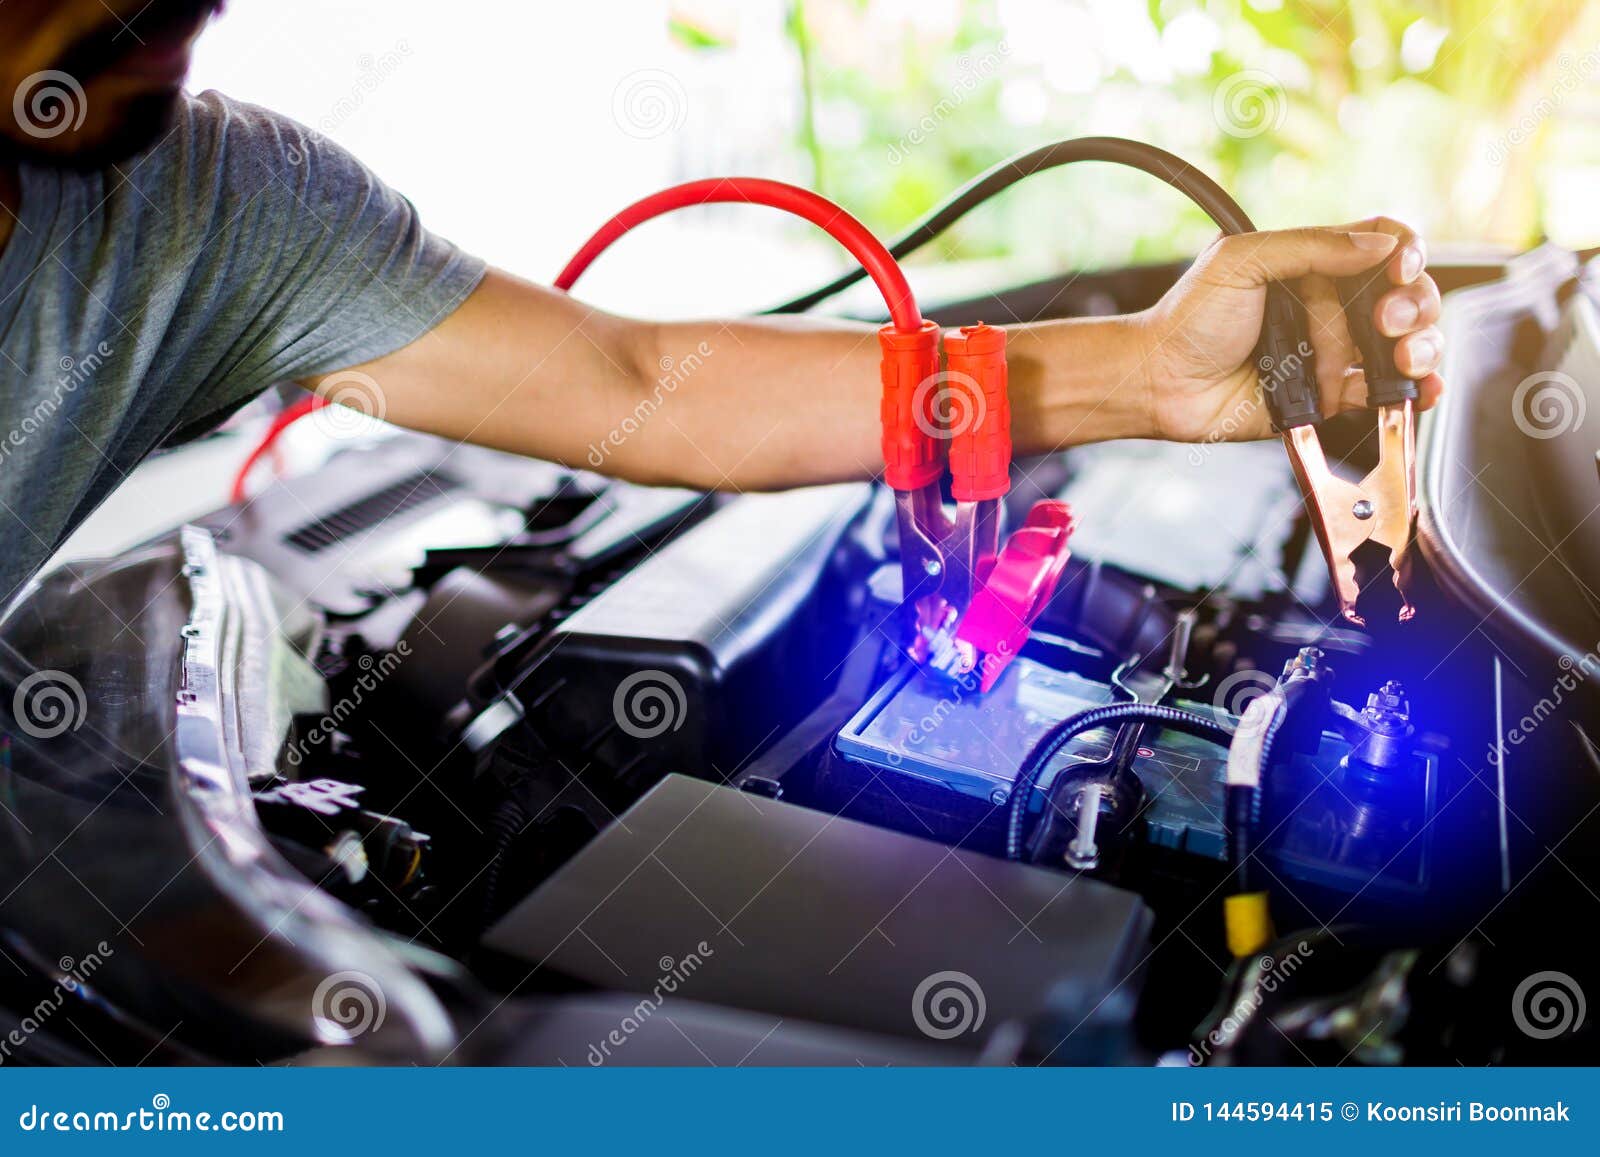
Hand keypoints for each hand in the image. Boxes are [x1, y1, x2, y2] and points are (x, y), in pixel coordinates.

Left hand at [1132, 219, 1443, 442]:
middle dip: (1412, 306)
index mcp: (1312, 263)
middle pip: (1403, 295)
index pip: (1380, 244)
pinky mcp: (1326, 394)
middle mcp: (1328, 305)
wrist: (1160, 383)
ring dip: (1416, 348)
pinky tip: (1420, 390)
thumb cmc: (1187, 320)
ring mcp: (1331, 350)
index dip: (1404, 252)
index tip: (1400, 269)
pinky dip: (1411, 391)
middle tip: (1388, 322)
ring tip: (1399, 359)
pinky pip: (1379, 391)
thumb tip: (1378, 245)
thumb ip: (1310, 247)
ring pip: (1401, 343)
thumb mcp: (1240, 262)